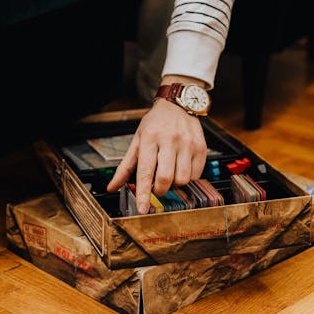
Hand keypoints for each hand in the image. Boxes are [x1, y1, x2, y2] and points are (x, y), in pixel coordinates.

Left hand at [106, 99, 206, 213]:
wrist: (177, 105)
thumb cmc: (155, 124)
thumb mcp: (137, 140)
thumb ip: (125, 166)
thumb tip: (112, 187)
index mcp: (150, 138)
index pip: (145, 171)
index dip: (143, 193)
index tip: (142, 209)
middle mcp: (170, 140)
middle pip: (166, 178)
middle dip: (160, 190)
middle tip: (156, 187)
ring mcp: (187, 143)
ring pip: (183, 179)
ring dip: (174, 184)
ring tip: (170, 174)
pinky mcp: (201, 147)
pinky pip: (196, 175)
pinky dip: (187, 178)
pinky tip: (181, 168)